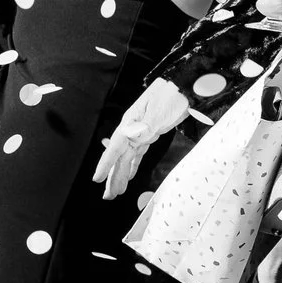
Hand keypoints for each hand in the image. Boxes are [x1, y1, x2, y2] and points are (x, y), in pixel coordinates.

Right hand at [93, 80, 189, 198]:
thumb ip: (145, 122)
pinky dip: (132, 166)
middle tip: (108, 196)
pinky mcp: (150, 134)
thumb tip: (130, 134)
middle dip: (112, 176)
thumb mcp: (159, 107)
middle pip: (119, 157)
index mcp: (130, 123)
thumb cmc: (172, 94)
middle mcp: (132, 129)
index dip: (105, 164)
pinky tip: (129, 176)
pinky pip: (137, 154)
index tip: (96, 179)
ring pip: (127, 158)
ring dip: (121, 175)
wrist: (185, 86)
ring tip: (116, 192)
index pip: (115, 147)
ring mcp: (140, 132)